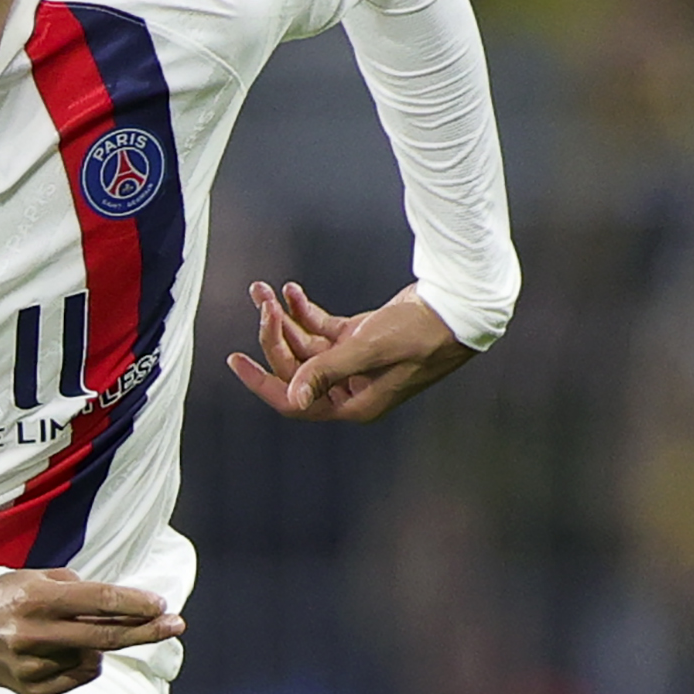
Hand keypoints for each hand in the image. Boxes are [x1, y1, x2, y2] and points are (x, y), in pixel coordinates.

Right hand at [0, 568, 183, 693]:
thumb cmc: (9, 597)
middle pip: (104, 636)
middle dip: (145, 630)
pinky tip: (60, 653)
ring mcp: (29, 665)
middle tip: (176, 624)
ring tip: (66, 635)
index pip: (96, 601)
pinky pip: (77, 678)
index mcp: (36, 598)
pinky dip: (80, 665)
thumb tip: (126, 610)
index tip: (161, 604)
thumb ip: (81, 591)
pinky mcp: (28, 689)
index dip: (133, 603)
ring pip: (92, 659)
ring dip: (95, 647)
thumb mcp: (39, 579)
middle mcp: (32, 633)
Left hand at [224, 280, 472, 422]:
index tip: (235, 360)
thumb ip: (326, 371)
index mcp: (352, 403)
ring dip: (286, 318)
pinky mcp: (362, 339)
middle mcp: (350, 388)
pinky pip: (322, 329)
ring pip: (306, 345)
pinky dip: (306, 311)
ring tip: (267, 290)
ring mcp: (355, 363)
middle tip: (262, 301)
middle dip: (275, 335)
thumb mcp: (368, 350)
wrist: (458, 306)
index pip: (294, 402)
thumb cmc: (419, 332)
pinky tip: (292, 290)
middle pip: (297, 368)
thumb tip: (292, 398)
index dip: (262, 381)